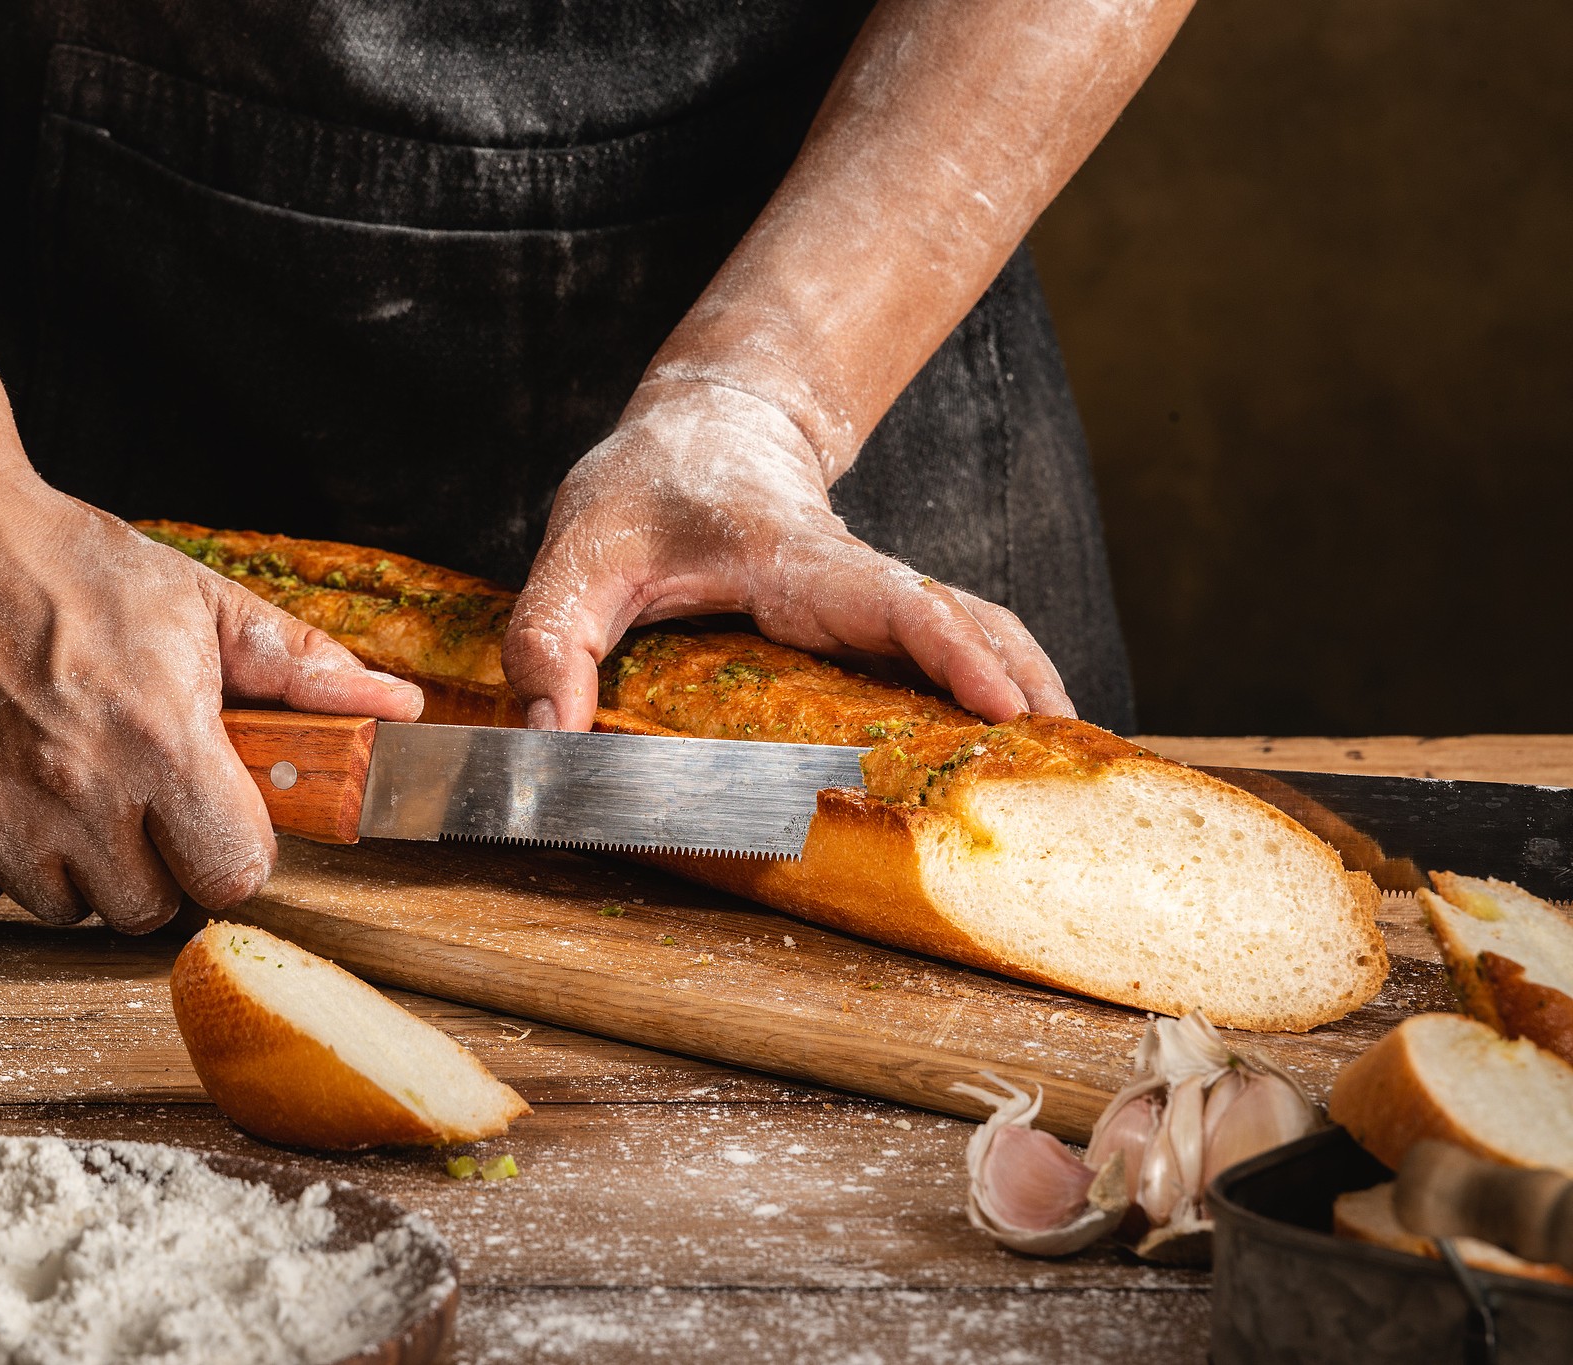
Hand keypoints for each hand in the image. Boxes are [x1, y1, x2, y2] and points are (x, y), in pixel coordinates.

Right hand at [0, 469, 423, 931]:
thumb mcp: (201, 601)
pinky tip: (11, 788)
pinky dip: (0, 855)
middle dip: (158, 864)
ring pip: (64, 905)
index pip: (232, 874)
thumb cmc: (73, 567)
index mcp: (160, 740)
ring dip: (79, 865)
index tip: (219, 815)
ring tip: (75, 785)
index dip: (236, 850)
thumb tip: (397, 708)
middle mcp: (76, 791)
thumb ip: (304, 668)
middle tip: (145, 799)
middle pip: (147, 908)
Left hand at [503, 380, 1073, 729]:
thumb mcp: (579, 553)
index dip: (952, 651)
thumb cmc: (643, 487)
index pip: (893, 601)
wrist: (699, 429)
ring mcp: (869, 596)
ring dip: (1023, 688)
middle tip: (1078, 759)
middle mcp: (851, 576)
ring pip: (972, 632)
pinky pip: (945, 648)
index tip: (1004, 704)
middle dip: (1023, 683)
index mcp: (794, 557)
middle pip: (964, 622)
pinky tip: (1012, 744)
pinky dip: (989, 687)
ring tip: (1071, 763)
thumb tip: (549, 742)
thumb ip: (553, 640)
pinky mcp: (871, 616)